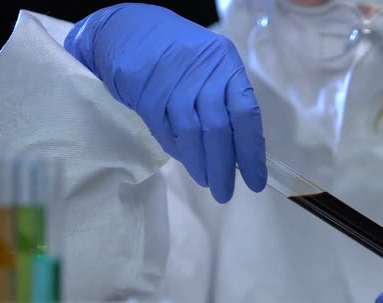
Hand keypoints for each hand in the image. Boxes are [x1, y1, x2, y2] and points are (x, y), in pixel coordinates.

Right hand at [64, 3, 266, 202]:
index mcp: (226, 65)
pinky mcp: (145, 93)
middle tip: (225, 192)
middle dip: (223, 167)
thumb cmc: (179, 53)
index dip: (251, 151)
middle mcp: (202, 72)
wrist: (127, 29)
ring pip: (191, 134)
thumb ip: (227, 102)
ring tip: (208, 182)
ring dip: (200, 165)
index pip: (246, 114)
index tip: (255, 180)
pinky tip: (187, 161)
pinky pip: (165, 132)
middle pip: (218, 129)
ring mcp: (172, 82)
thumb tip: (241, 150)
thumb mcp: (211, 66)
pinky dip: (178, 151)